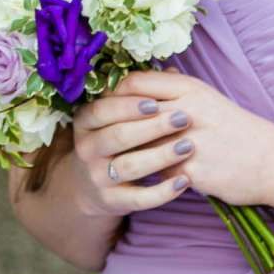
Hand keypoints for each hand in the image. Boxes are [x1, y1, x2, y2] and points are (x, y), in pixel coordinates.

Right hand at [68, 86, 197, 218]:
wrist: (92, 186)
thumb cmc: (113, 141)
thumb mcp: (113, 117)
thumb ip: (136, 94)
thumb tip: (168, 71)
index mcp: (85, 122)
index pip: (102, 111)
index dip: (128, 106)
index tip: (156, 102)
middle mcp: (86, 149)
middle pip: (117, 136)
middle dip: (152, 127)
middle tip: (183, 119)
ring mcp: (97, 177)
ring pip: (129, 166)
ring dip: (160, 156)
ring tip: (188, 146)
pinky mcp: (111, 201)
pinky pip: (138, 199)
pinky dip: (162, 192)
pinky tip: (185, 181)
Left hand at [86, 70, 273, 211]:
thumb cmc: (236, 130)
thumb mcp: (208, 100)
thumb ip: (177, 89)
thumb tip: (151, 78)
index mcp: (189, 89)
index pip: (134, 84)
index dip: (113, 94)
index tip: (102, 105)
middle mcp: (186, 111)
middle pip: (129, 113)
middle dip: (109, 124)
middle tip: (96, 133)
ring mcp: (188, 142)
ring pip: (138, 145)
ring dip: (123, 151)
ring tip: (112, 156)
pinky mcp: (191, 172)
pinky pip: (155, 174)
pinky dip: (144, 176)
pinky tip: (134, 179)